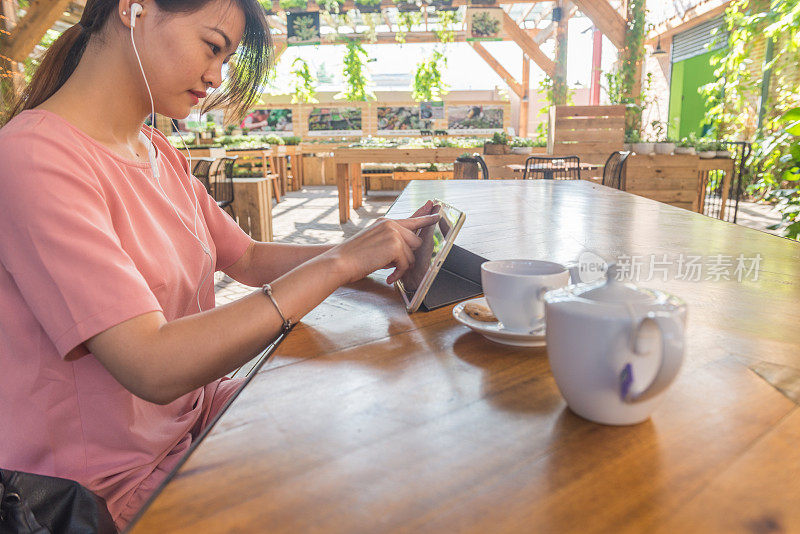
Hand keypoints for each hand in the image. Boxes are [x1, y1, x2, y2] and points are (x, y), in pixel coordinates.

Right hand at [325, 203, 439, 284]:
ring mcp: (394, 233)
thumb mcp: (376, 244)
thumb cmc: (355, 257)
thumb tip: (410, 251)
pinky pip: (406, 264)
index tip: (437, 212)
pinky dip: (399, 273)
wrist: (340, 261)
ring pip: (412, 254)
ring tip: (387, 270)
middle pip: (416, 242)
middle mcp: (391, 224)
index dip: (426, 217)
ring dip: (402, 266)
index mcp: (386, 222)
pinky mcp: (395, 245)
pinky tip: (389, 277)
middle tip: (393, 265)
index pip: (411, 218)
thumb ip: (394, 242)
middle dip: (408, 256)